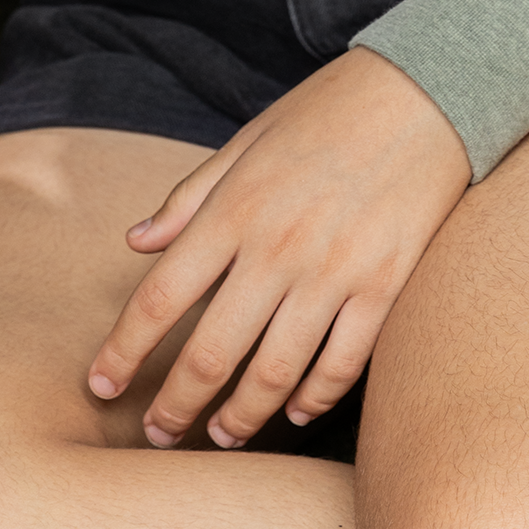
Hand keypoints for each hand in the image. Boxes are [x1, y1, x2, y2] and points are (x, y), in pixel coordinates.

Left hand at [86, 49, 471, 448]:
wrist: (427, 92)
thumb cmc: (327, 112)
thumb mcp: (246, 141)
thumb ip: (189, 198)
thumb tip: (136, 242)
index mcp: (233, 209)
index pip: (160, 297)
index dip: (124, 350)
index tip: (101, 385)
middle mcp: (277, 248)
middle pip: (211, 352)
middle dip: (176, 404)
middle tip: (157, 432)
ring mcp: (335, 273)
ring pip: (276, 373)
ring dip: (242, 416)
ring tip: (221, 435)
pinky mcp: (386, 288)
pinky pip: (343, 364)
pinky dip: (316, 398)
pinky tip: (297, 413)